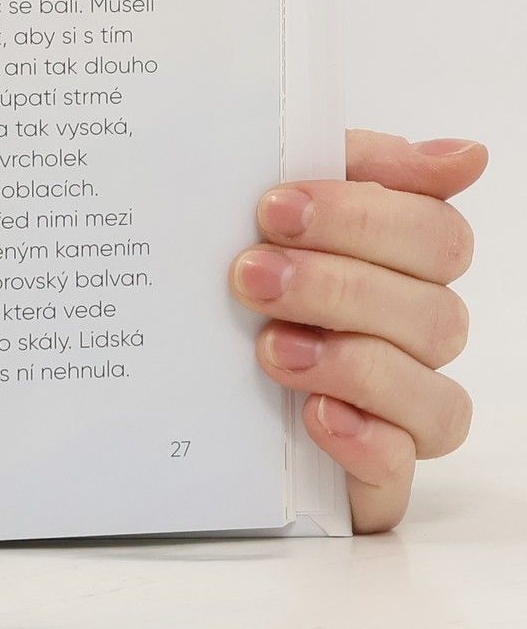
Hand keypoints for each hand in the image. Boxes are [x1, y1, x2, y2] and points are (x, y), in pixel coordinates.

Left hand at [232, 131, 484, 532]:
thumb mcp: (271, 205)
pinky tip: (313, 414)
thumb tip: (464, 156)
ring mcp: (396, 407)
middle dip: (337, 286)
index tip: (275, 206)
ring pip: (429, 391)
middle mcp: (410, 335)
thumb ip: (357, 166)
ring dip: (349, 362)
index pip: (435, 234)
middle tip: (249, 274)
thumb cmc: (232, 277)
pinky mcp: (368, 472)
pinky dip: (362, 439)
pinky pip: (397, 466)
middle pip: (431, 310)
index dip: (363, 217)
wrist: (164, 375)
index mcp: (399, 265)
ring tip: (266, 346)